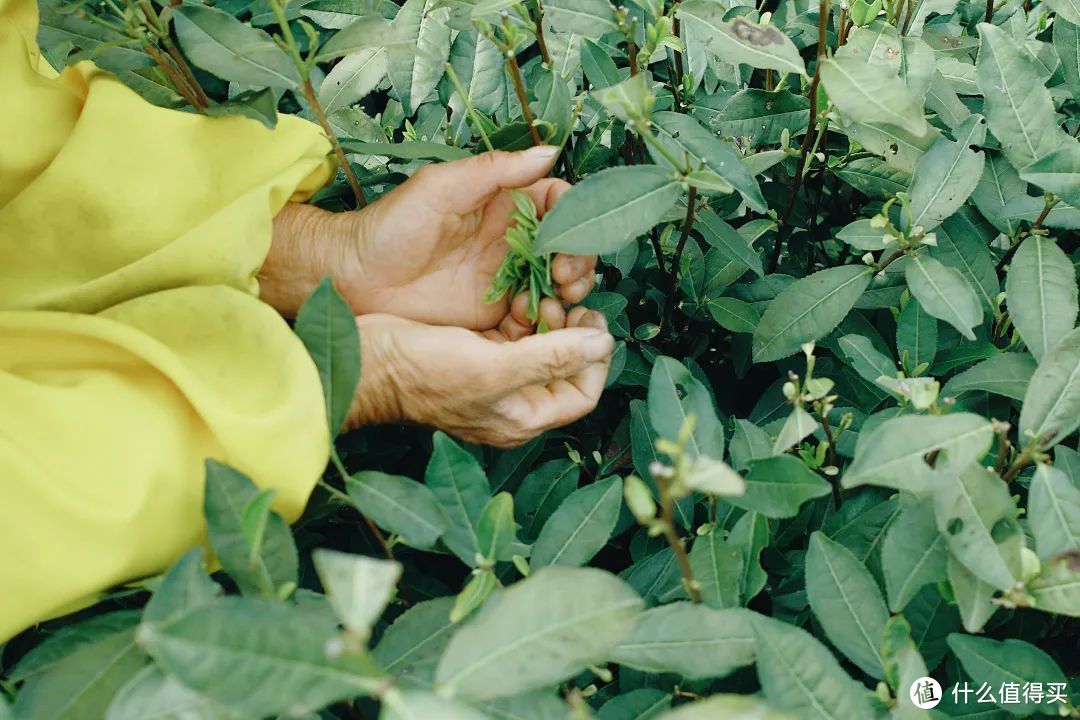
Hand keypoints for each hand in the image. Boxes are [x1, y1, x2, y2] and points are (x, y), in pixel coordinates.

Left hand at [262, 148, 596, 328]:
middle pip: (567, 248)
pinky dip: (546, 321)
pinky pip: (534, 317)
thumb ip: (494, 170)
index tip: (570, 235)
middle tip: (565, 276)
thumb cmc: (390, 227)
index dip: (574, 217)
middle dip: (578, 261)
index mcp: (503, 204)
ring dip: (569, 292)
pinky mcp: (495, 315)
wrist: (354, 280)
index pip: (557, 203)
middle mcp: (511, 241)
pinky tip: (536, 322)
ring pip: (558, 285)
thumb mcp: (440, 188)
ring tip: (559, 301)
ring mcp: (505, 279)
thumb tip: (550, 152)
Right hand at [348, 307, 613, 447]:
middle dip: (571, 334)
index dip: (596, 360)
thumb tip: (603, 344)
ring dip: (547, 320)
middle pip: (564, 369)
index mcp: (523, 418)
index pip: (583, 395)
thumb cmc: (425, 372)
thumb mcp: (493, 366)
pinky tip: (515, 294)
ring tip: (540, 294)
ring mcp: (494, 378)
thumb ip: (551, 357)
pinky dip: (521, 315)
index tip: (591, 320)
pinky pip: (513, 335)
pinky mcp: (475, 354)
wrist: (366, 361)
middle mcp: (513, 402)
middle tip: (563, 301)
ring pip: (540, 348)